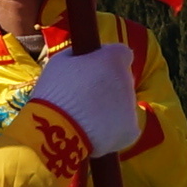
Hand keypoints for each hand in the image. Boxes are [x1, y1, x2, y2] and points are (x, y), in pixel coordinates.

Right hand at [29, 47, 144, 155]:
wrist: (57, 131)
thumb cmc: (54, 92)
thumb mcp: (59, 62)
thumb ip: (79, 55)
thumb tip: (85, 56)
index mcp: (113, 59)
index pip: (120, 53)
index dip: (107, 60)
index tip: (93, 69)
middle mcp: (128, 80)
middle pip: (122, 80)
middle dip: (108, 86)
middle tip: (85, 98)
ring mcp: (132, 106)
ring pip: (124, 104)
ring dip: (110, 108)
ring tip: (85, 119)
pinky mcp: (131, 130)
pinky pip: (125, 126)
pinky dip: (114, 130)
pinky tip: (95, 133)